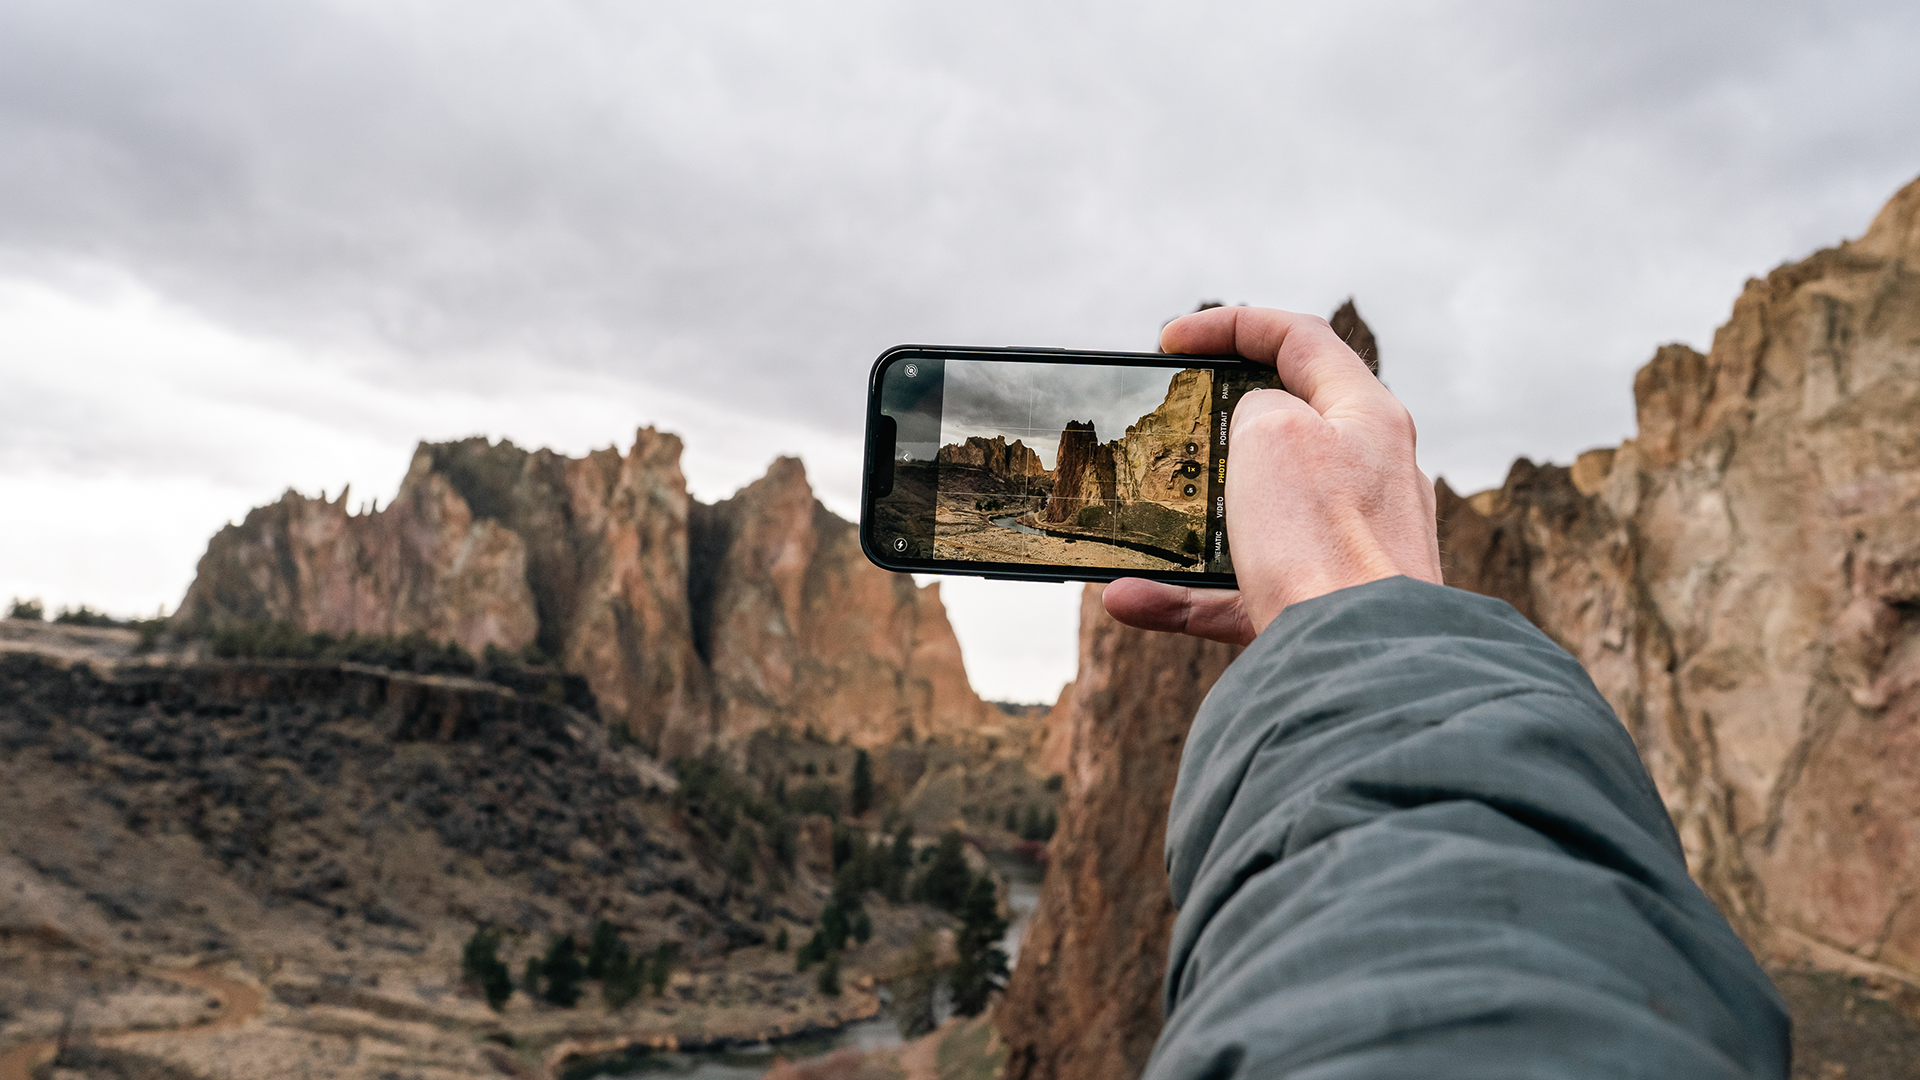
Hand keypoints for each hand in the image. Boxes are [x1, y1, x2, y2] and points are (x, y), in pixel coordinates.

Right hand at [1103, 307, 1441, 644]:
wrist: (1358, 659)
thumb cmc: (1324, 539)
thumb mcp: (1273, 431)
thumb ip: (1256, 407)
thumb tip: (1253, 435)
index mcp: (1368, 416)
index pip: (1300, 340)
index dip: (1231, 325)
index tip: (1170, 342)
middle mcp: (1369, 475)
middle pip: (1280, 429)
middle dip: (1212, 428)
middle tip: (1164, 428)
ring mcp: (1347, 544)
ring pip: (1251, 517)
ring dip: (1183, 521)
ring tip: (1138, 520)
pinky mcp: (1320, 604)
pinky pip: (1237, 589)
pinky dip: (1180, 594)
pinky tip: (1126, 598)